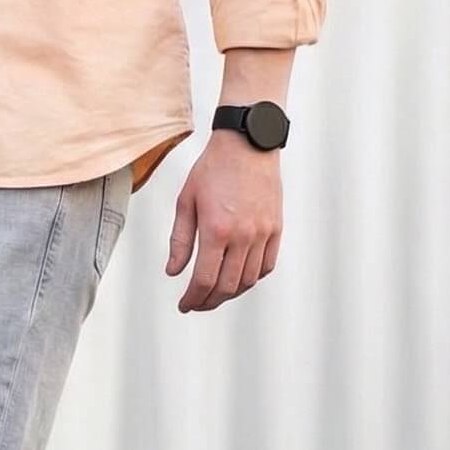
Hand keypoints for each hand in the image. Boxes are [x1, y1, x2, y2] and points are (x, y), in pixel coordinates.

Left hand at [165, 133, 282, 312]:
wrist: (247, 144)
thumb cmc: (213, 168)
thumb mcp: (186, 201)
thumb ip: (180, 240)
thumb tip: (173, 271)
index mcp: (216, 229)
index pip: (205, 280)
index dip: (193, 299)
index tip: (185, 305)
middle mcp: (243, 235)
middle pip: (227, 286)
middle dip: (209, 301)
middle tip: (197, 303)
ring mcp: (262, 233)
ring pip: (248, 280)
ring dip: (231, 293)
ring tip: (216, 294)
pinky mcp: (275, 228)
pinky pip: (267, 265)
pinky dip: (252, 278)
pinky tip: (239, 278)